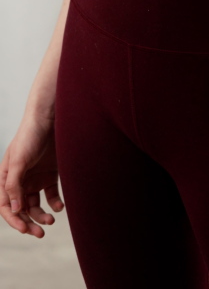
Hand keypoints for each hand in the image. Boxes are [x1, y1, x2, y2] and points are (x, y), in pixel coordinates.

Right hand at [0, 114, 64, 237]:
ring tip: (51, 219)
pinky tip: (60, 206)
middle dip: (30, 222)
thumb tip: (15, 210)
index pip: (6, 205)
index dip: (14, 219)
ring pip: (36, 205)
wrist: (51, 118)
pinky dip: (55, 203)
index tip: (24, 229)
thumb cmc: (30, 136)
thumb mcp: (19, 160)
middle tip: (40, 233)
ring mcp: (36, 178)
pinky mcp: (50, 175)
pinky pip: (51, 195)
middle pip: (22, 209)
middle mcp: (20, 181)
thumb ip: (14, 184)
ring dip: (42, 215)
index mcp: (7, 178)